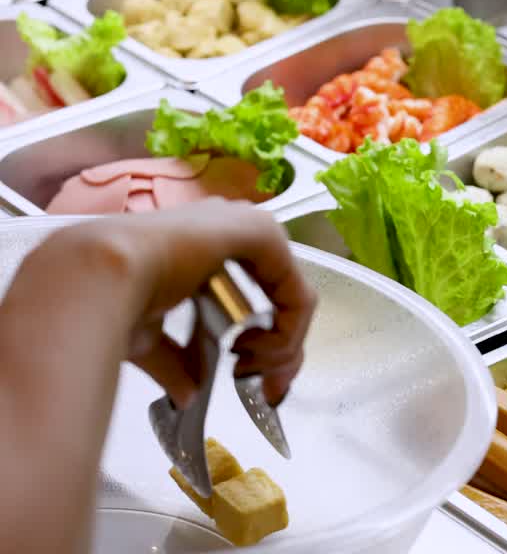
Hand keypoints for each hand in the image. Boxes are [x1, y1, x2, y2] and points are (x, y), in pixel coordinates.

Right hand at [42, 199, 316, 406]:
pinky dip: (287, 335)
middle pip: (282, 299)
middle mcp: (230, 230)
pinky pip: (298, 296)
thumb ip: (176, 362)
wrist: (93, 277)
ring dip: (281, 347)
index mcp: (203, 246)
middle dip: (281, 352)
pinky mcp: (263, 235)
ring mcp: (249, 228)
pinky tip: (255, 353)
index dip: (266, 348)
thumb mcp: (147, 338)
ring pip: (293, 301)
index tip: (253, 384)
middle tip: (265, 387)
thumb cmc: (105, 299)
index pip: (257, 298)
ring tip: (246, 369)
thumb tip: (187, 393)